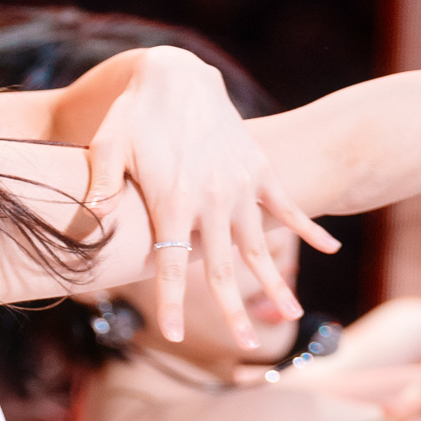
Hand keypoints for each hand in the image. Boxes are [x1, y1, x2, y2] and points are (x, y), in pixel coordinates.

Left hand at [83, 48, 337, 347]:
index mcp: (173, 200)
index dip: (172, 301)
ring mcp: (241, 184)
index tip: (172, 334)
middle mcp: (212, 198)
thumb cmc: (134, 115)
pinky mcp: (258, 169)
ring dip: (277, 280)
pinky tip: (330, 247)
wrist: (177, 74)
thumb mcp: (108, 147)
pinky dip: (308, 226)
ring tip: (291, 313)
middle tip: (246, 346)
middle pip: (224, 266)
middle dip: (233, 310)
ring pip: (260, 244)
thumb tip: (90, 226)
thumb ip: (100, 188)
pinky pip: (287, 204)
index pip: (172, 263)